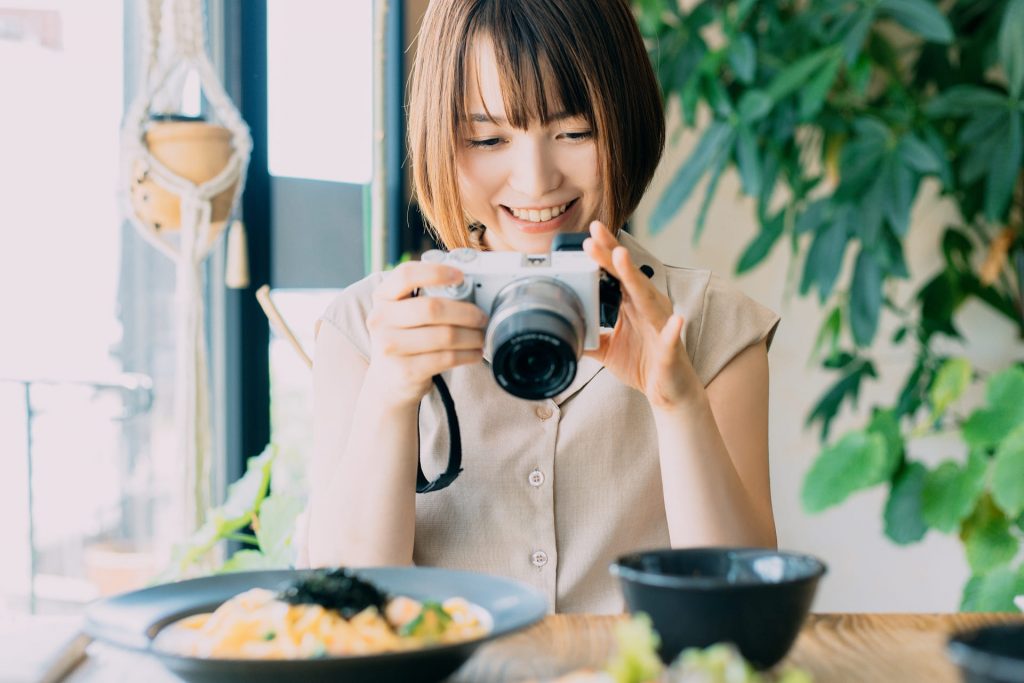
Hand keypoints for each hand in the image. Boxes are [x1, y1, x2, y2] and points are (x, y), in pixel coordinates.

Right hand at [365, 261, 487, 406]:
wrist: (388, 380)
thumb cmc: (405, 337)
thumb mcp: (404, 312)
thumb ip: (426, 295)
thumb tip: (468, 287)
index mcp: (382, 296)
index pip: (406, 275)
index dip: (436, 273)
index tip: (460, 276)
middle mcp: (380, 319)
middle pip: (432, 308)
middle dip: (466, 312)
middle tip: (482, 316)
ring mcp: (390, 346)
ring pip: (445, 335)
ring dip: (472, 335)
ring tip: (480, 336)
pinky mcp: (406, 371)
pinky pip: (447, 358)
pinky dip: (468, 354)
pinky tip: (474, 352)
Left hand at [581, 221, 702, 409]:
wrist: (666, 391)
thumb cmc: (642, 364)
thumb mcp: (607, 349)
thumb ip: (588, 334)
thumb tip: (561, 328)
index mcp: (633, 304)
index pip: (616, 273)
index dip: (604, 253)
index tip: (588, 234)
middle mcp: (648, 308)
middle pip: (629, 276)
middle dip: (612, 254)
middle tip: (595, 233)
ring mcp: (661, 326)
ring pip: (648, 298)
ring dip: (635, 278)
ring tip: (622, 258)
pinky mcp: (670, 350)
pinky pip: (671, 338)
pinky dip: (673, 329)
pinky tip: (676, 320)